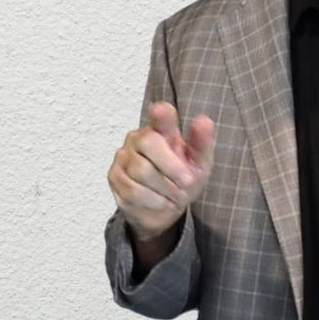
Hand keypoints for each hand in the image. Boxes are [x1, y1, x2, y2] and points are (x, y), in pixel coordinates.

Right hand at [108, 102, 215, 243]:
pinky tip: (162, 202)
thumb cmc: (183, 179)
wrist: (166, 209)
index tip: (163, 110)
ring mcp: (123, 157)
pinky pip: (133, 190)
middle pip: (149, 144)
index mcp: (160, 129)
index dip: (161, 114)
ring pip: (141, 171)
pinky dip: (154, 201)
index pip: (160, 116)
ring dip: (166, 188)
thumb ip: (202, 143)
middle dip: (173, 168)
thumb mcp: (199, 164)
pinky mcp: (114, 178)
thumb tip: (204, 121)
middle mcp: (137, 138)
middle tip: (188, 182)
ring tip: (176, 195)